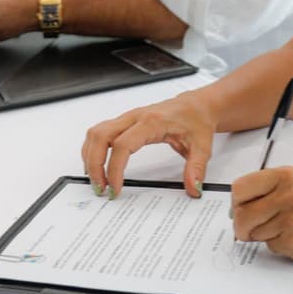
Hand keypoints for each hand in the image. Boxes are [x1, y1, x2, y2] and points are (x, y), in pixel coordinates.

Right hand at [82, 96, 217, 198]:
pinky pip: (100, 132)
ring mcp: (127, 118)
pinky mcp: (125, 121)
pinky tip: (97, 165)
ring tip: (97, 180)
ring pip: (96, 133)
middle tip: (100, 188)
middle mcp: (135, 117)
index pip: (123, 145)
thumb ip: (196, 168)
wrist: (197, 105)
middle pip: (100, 136)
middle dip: (95, 164)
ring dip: (90, 157)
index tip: (115, 188)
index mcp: (152, 122)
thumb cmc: (196, 120)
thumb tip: (192, 188)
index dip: (115, 169)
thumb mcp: (202, 146)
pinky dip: (93, 149)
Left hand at [231, 167, 292, 261]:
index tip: (242, 209)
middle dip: (244, 227)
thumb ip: (269, 190)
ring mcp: (290, 218)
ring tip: (290, 229)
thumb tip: (239, 207)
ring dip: (267, 237)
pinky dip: (282, 247)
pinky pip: (272, 248)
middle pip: (242, 216)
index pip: (240, 189)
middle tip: (255, 228)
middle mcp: (286, 194)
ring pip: (255, 234)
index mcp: (285, 175)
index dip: (238, 203)